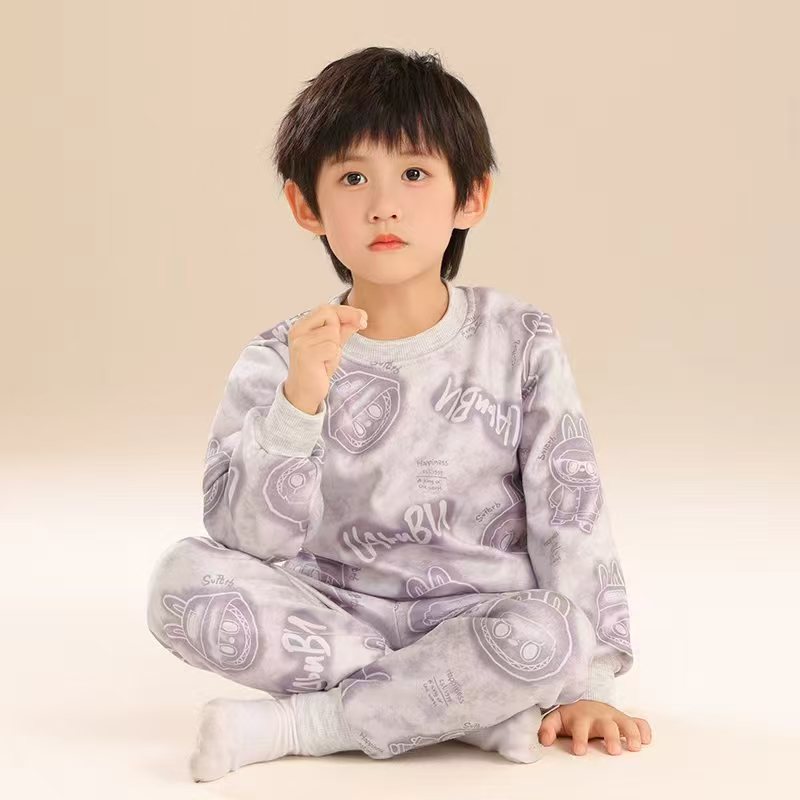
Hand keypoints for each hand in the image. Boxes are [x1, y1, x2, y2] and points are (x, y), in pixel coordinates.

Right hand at [284, 302, 367, 413]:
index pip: (326, 308)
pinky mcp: (306, 355)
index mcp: (302, 326)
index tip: (363, 319)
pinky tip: (324, 367)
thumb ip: (344, 329)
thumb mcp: (333, 345)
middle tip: (333, 349)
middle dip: (339, 330)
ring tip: (326, 361)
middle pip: (329, 314)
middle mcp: (298, 331)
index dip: (347, 312)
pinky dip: (333, 358)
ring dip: (336, 349)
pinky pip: (332, 348)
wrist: (303, 393)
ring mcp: (300, 342)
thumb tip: (361, 316)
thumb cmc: (317, 368)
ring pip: (332, 333)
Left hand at [538, 700, 652, 755]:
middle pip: (607, 724)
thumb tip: (544, 740)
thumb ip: (548, 729)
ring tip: (635, 747)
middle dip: (611, 737)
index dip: (580, 738)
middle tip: (613, 751)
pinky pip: (638, 722)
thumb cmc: (571, 716)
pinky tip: (647, 740)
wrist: (584, 701)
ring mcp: (614, 717)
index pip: (580, 727)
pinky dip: (644, 730)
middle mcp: (600, 716)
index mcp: (581, 717)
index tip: (580, 751)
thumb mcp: (556, 719)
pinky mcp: (624, 719)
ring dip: (631, 734)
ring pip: (626, 722)